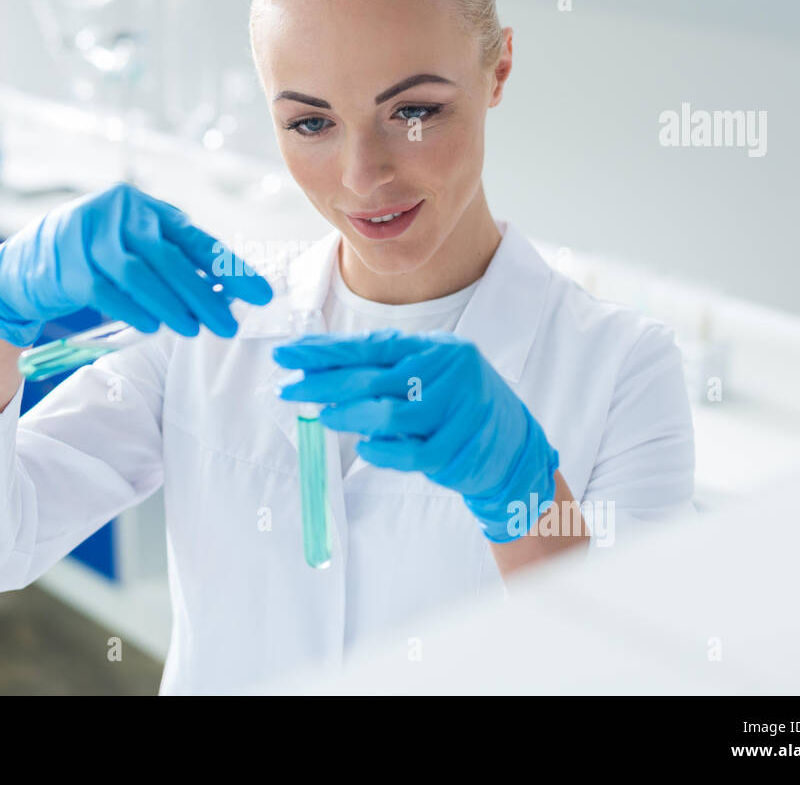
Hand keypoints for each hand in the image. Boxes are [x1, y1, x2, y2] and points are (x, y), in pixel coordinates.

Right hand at [0, 182, 274, 346]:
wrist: (25, 264)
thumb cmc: (94, 258)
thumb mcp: (134, 247)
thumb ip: (174, 261)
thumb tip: (226, 291)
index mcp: (144, 207)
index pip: (196, 239)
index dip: (229, 268)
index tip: (260, 295)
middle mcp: (118, 213)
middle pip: (171, 257)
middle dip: (205, 294)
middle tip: (230, 325)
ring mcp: (89, 236)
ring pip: (140, 274)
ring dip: (171, 305)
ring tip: (193, 329)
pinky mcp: (68, 265)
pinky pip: (107, 291)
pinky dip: (133, 311)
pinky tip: (153, 327)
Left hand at [273, 329, 558, 542]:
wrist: (513, 445)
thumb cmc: (456, 405)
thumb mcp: (427, 374)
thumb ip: (384, 370)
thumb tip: (320, 368)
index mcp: (434, 348)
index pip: (369, 346)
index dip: (324, 352)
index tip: (286, 353)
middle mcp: (448, 371)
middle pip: (371, 378)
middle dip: (322, 384)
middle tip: (289, 389)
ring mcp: (457, 410)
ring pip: (388, 415)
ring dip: (348, 418)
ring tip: (322, 419)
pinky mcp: (461, 448)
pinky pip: (410, 453)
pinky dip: (382, 452)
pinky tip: (365, 447)